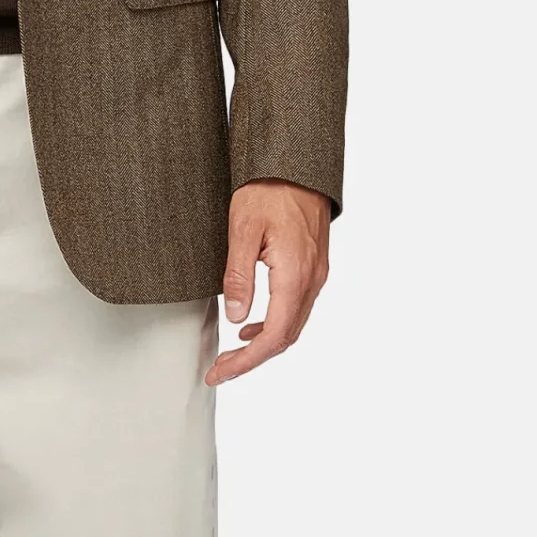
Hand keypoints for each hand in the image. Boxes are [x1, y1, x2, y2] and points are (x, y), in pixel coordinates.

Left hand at [207, 181, 330, 384]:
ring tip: (231, 352)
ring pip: (293, 325)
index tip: (219, 372)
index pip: (273, 336)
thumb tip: (236, 318)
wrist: (296, 163)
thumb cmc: (268, 189)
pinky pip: (297, 308)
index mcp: (295, 275)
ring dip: (264, 344)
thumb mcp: (242, 229)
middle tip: (220, 368)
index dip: (246, 361)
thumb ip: (239, 276)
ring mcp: (317, 274)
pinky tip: (251, 324)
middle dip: (252, 359)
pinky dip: (275, 324)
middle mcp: (312, 279)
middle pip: (286, 337)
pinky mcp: (314, 267)